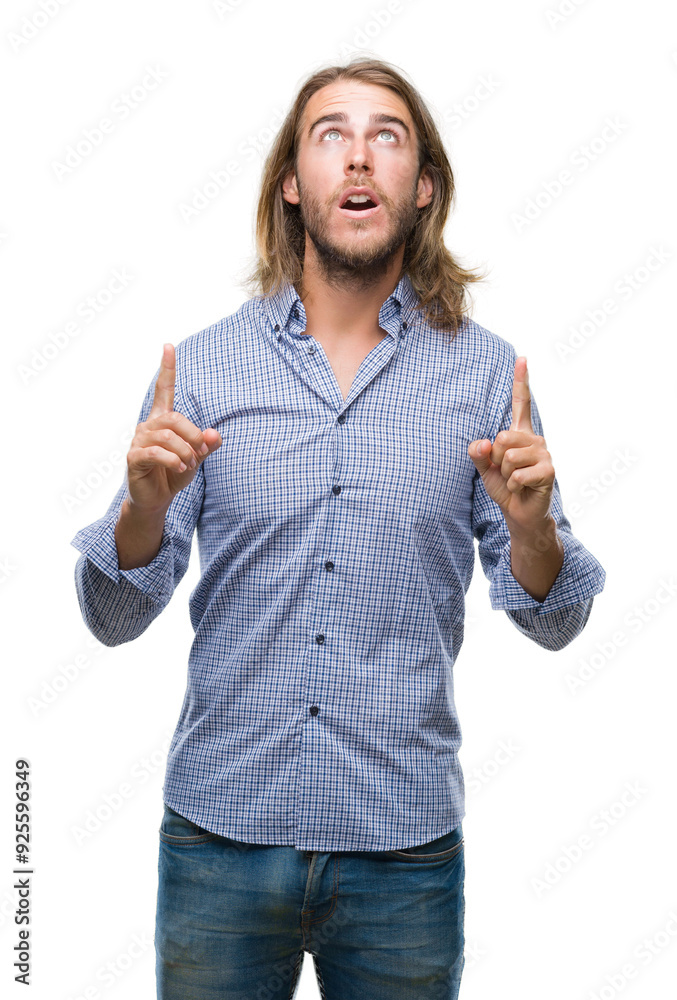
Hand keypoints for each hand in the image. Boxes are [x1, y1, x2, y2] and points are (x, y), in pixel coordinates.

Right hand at [125, 343, 221, 512]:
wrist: (157, 499)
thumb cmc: (175, 474)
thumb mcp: (196, 459)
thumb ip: (206, 445)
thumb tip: (214, 434)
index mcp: (162, 421)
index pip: (163, 389)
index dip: (166, 369)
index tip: (168, 346)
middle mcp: (148, 426)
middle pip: (174, 418)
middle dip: (192, 434)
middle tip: (200, 452)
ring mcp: (139, 441)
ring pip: (167, 436)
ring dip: (185, 452)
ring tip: (188, 465)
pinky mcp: (134, 458)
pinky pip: (156, 453)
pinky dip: (173, 461)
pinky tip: (180, 470)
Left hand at [468, 356, 555, 534]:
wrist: (520, 514)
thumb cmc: (504, 488)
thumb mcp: (485, 469)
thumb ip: (478, 454)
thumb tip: (481, 443)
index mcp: (520, 434)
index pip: (521, 403)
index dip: (521, 380)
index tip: (522, 357)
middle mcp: (535, 439)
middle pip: (502, 437)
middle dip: (495, 459)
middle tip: (505, 472)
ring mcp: (544, 454)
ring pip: (508, 456)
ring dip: (504, 474)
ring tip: (514, 481)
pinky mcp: (548, 471)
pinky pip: (517, 474)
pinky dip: (512, 485)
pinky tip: (521, 489)